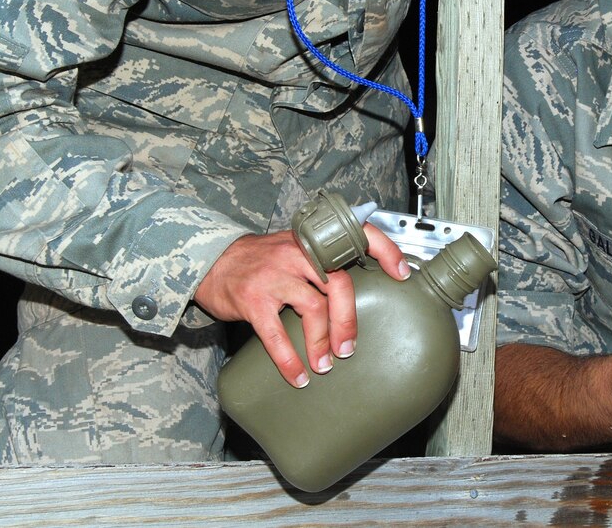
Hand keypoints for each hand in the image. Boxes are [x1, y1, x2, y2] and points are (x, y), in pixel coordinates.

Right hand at [194, 222, 407, 387]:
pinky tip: (297, 376)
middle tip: (349, 348)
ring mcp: (274, 276)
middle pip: (338, 284)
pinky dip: (289, 360)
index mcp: (312, 241)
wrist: (209, 261)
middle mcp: (297, 254)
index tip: (402, 274)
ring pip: (312, 309)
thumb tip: (359, 289)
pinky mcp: (254, 301)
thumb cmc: (259, 259)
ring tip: (326, 365)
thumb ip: (323, 261)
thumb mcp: (294, 248)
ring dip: (322, 342)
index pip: (356, 234)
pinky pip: (276, 335)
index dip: (384, 250)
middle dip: (348, 320)